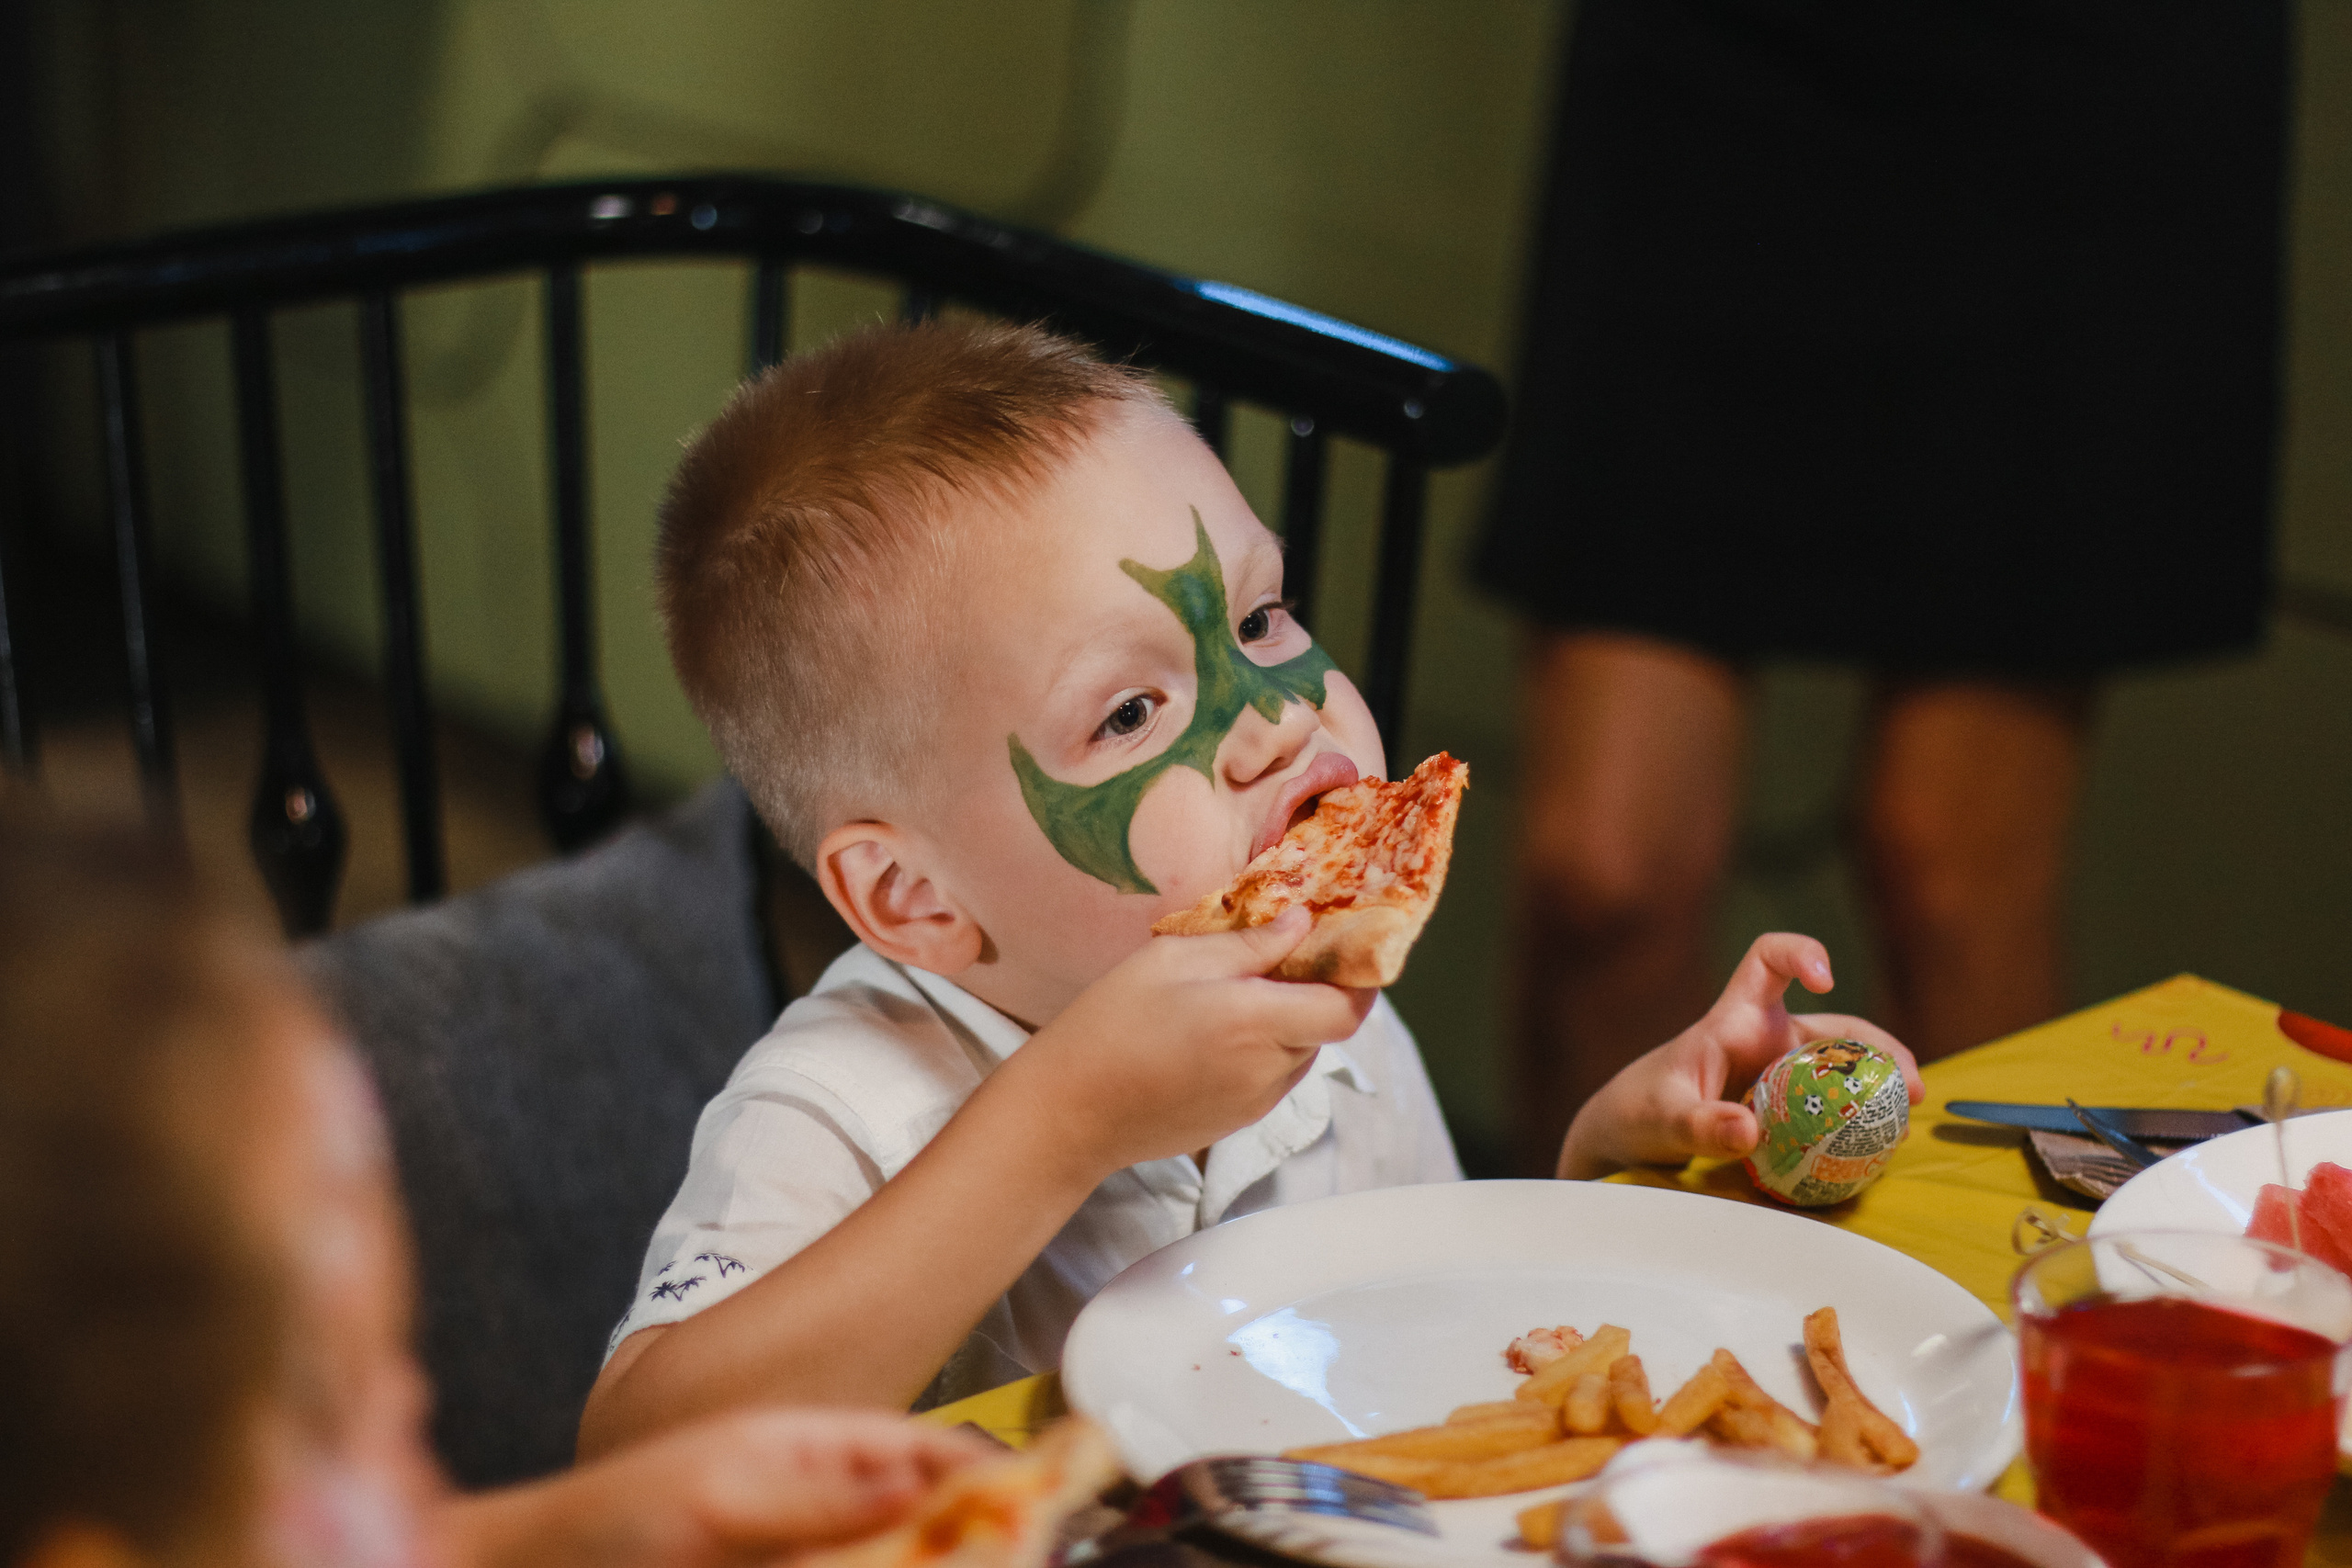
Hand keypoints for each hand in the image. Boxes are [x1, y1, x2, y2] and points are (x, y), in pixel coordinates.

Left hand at [451, 1408, 991, 1567]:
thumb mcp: (724, 1499)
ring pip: (889, 1552)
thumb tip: (926, 1486)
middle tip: (1016, 1552)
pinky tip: (916, 1566)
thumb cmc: (610, 1521)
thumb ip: (825, 1497)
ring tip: (978, 1557)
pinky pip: (854, 1566)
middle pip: (920, 1517)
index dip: (988, 1476)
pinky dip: (890, 1567)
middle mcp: (814, 1500)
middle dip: (965, 1536)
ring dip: (926, 1554)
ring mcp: (798, 1549)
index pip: (923, 1452)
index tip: (1040, 1508)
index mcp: (808, 1447)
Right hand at [1001, 907, 1375, 1179]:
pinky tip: (1216, 1030)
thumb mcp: (1173, 959)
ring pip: (1300, 1052)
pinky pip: (1273, 1076)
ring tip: (1237, 992)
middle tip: (1280, 953)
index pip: (1347, 1009)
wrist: (1068, 1112)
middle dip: (1315, 989)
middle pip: (1325, 1027)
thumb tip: (1302, 924)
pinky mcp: (1238, 1121)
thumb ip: (1247, 944)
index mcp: (1257, 1023)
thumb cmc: (1111, 1023)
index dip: (1360, 978)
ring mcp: (1257, 1102)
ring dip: (1288, 1019)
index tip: (1347, 943)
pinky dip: (1265, 1048)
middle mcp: (1269, 1069)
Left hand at [1555, 933, 1919, 1179]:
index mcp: (1734, 1021)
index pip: (1767, 959)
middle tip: (1912, 1090)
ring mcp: (1780, 1075)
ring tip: (1904, 1126)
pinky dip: (1859, 1121)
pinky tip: (1879, 1150)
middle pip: (1836, 1026)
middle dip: (1881, 1049)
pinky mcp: (1787, 1109)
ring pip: (1843, 1069)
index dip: (1800, 953)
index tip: (1825, 978)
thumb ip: (1699, 1127)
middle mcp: (1766, 1040)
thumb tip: (1749, 1131)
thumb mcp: (1661, 1122)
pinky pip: (1833, 1107)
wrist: (1628, 1139)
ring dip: (1880, 1088)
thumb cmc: (1638, 1114)